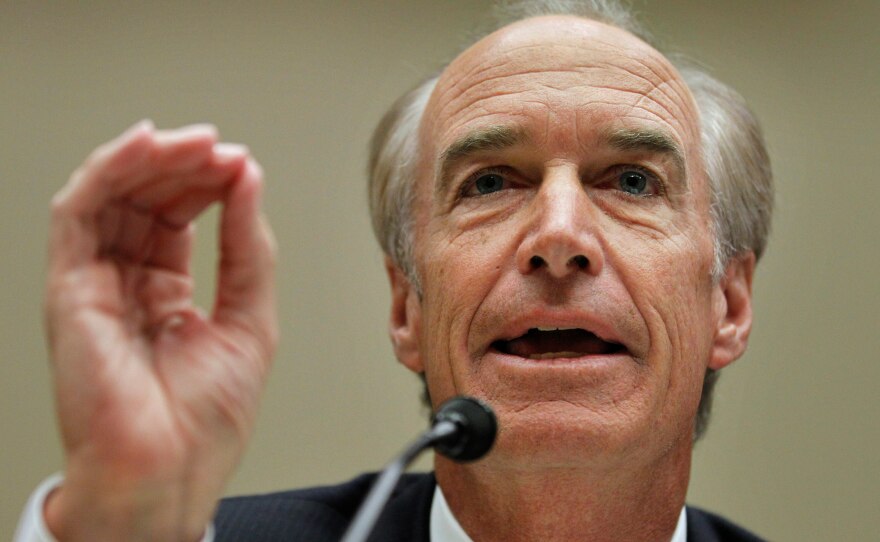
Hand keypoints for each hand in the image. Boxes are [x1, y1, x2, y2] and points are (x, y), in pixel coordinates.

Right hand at [43, 121, 276, 540]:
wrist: (170, 471)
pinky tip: (144, 147)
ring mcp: (96, 283)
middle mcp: (127, 283)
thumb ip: (248, 247)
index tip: (242, 166)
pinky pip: (78, 212)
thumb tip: (248, 180)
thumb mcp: (251, 317)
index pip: (179, 217)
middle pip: (145, 199)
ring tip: (194, 143)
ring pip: (110, 195)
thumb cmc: (205, 420)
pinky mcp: (70, 287)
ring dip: (151, 159)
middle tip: (219, 148)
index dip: (209, 184)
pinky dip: (108, 171)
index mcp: (167, 293)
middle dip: (183, 164)